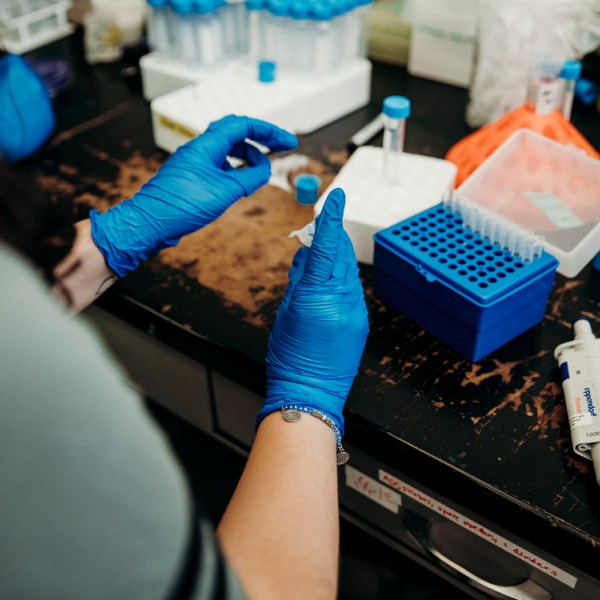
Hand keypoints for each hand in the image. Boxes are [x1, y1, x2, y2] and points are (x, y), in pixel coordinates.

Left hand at [89, 115, 297, 276]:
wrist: (150, 223)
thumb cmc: (183, 206)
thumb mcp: (225, 192)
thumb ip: (250, 178)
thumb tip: (266, 170)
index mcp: (205, 145)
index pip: (242, 126)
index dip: (269, 131)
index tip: (288, 141)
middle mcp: (199, 149)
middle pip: (235, 133)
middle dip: (261, 138)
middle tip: (282, 147)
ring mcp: (194, 162)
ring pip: (227, 150)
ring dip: (248, 155)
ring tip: (263, 170)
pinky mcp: (192, 176)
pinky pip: (219, 165)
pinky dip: (236, 169)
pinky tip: (244, 181)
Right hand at [257, 188, 368, 437]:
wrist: (309, 391)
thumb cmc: (289, 355)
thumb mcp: (285, 311)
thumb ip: (298, 280)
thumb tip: (305, 254)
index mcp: (317, 295)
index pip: (326, 247)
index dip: (332, 219)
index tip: (338, 196)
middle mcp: (342, 300)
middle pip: (340, 255)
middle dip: (331, 238)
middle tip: (318, 230)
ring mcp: (356, 311)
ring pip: (348, 272)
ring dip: (334, 261)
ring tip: (316, 267)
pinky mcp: (361, 321)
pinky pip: (352, 290)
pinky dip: (340, 281)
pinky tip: (327, 288)